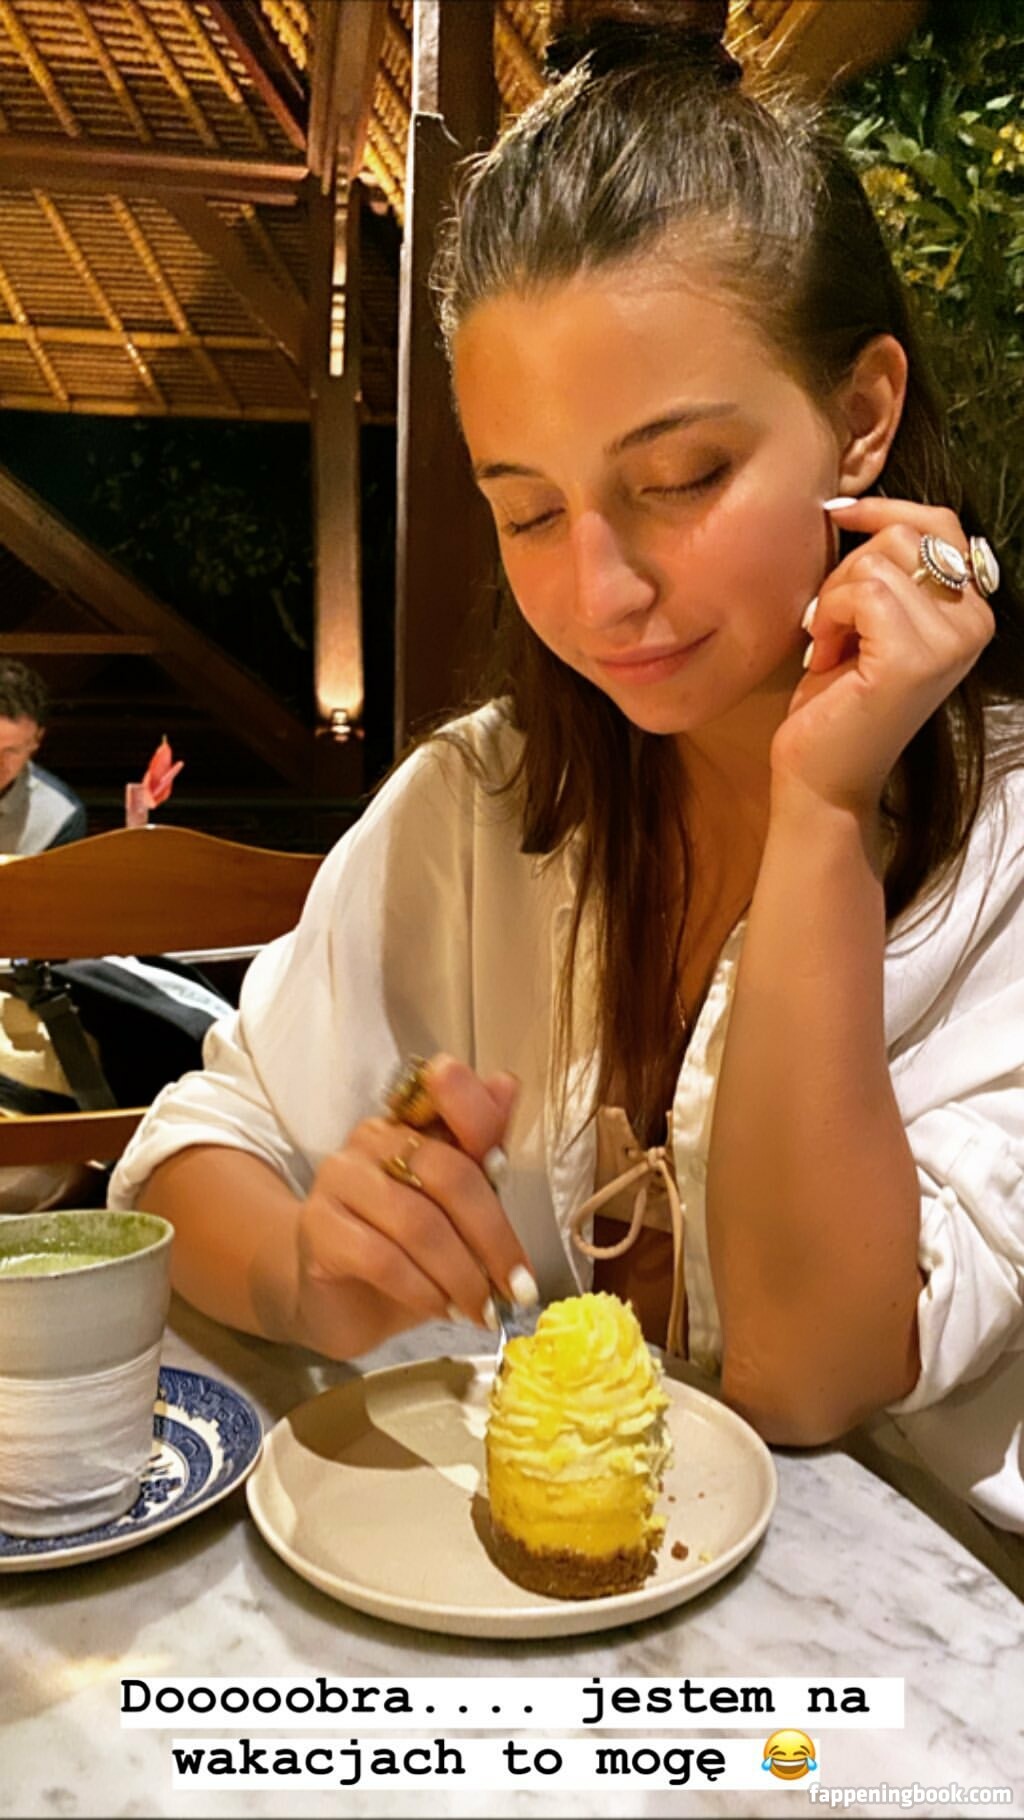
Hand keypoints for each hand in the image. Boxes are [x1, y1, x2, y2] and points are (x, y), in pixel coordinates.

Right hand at [293, 1055, 529, 1355]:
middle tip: (517, 1287)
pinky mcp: (318, 1227)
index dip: (477, 1117)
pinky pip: (382, 1258)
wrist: (339, 1298)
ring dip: (461, 1275)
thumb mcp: (456, 1207)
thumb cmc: (406, 1249)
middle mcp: (372, 1139)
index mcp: (411, 1122)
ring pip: (418, 1223)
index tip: (504, 1168)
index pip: (448, 1099)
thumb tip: (507, 1085)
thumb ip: (482, 1152)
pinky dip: (422, 1290)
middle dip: (492, 1237)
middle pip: (448, 1174)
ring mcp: (339, 1179)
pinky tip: (441, 1310)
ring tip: (482, 1309)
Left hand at [771, 497, 994, 815]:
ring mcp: (951, 641)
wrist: (823, 777)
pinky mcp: (915, 658)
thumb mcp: (872, 623)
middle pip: (902, 536)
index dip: (884, 511)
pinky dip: (829, 618)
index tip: (838, 513)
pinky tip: (826, 658)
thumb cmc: (837, 701)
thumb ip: (891, 574)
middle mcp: (975, 623)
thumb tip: (864, 507)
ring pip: (877, 562)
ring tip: (831, 647)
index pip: (940, 524)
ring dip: (834, 600)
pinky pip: (862, 592)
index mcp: (972, 611)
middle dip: (849, 572)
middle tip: (832, 625)